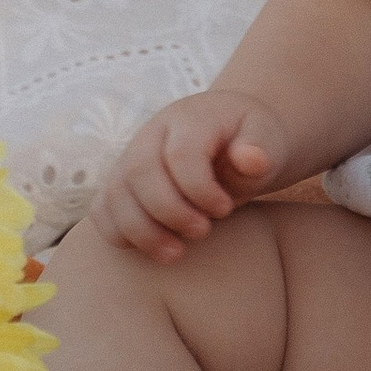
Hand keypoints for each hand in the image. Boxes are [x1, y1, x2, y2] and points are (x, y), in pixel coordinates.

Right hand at [92, 90, 289, 259]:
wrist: (233, 140)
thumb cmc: (253, 143)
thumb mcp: (268, 139)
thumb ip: (260, 149)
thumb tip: (252, 160)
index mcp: (190, 118)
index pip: (179, 153)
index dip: (199, 189)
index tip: (224, 209)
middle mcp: (153, 134)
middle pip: (139, 171)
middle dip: (169, 211)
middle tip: (202, 232)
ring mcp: (131, 157)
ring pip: (115, 194)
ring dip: (142, 231)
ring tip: (176, 253)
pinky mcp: (122, 183)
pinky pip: (102, 210)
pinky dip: (119, 233)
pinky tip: (152, 248)